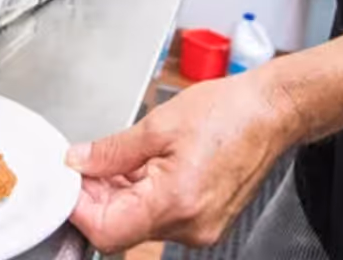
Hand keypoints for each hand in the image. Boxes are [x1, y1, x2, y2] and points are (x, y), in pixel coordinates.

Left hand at [66, 71, 299, 251]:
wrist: (273, 112)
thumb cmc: (230, 112)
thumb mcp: (159, 123)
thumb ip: (112, 150)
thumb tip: (79, 162)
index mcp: (175, 202)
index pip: (106, 230)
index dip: (79, 207)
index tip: (69, 182)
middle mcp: (189, 226)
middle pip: (120, 230)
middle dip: (97, 198)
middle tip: (88, 164)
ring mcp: (200, 228)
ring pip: (139, 225)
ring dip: (119, 196)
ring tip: (120, 159)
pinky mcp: (206, 221)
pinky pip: (161, 218)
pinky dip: (143, 197)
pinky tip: (143, 168)